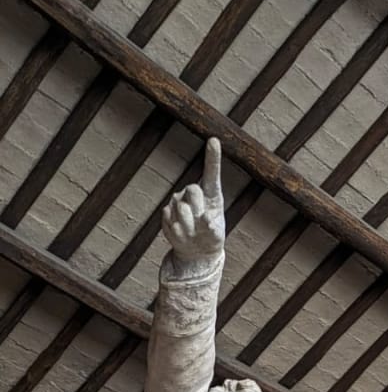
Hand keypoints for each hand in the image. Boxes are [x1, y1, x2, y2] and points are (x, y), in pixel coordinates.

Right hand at [161, 138, 224, 275]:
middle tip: (200, 224)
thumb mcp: (216, 235)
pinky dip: (177, 232)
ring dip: (188, 225)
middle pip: (193, 190)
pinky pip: (170, 220)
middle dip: (197, 208)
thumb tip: (205, 219)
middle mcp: (193, 193)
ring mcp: (178, 201)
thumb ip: (212, 227)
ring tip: (192, 233)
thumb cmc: (210, 238)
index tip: (214, 140)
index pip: (211, 173)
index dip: (212, 157)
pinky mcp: (166, 212)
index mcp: (211, 194)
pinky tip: (182, 236)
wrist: (195, 252)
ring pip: (181, 208)